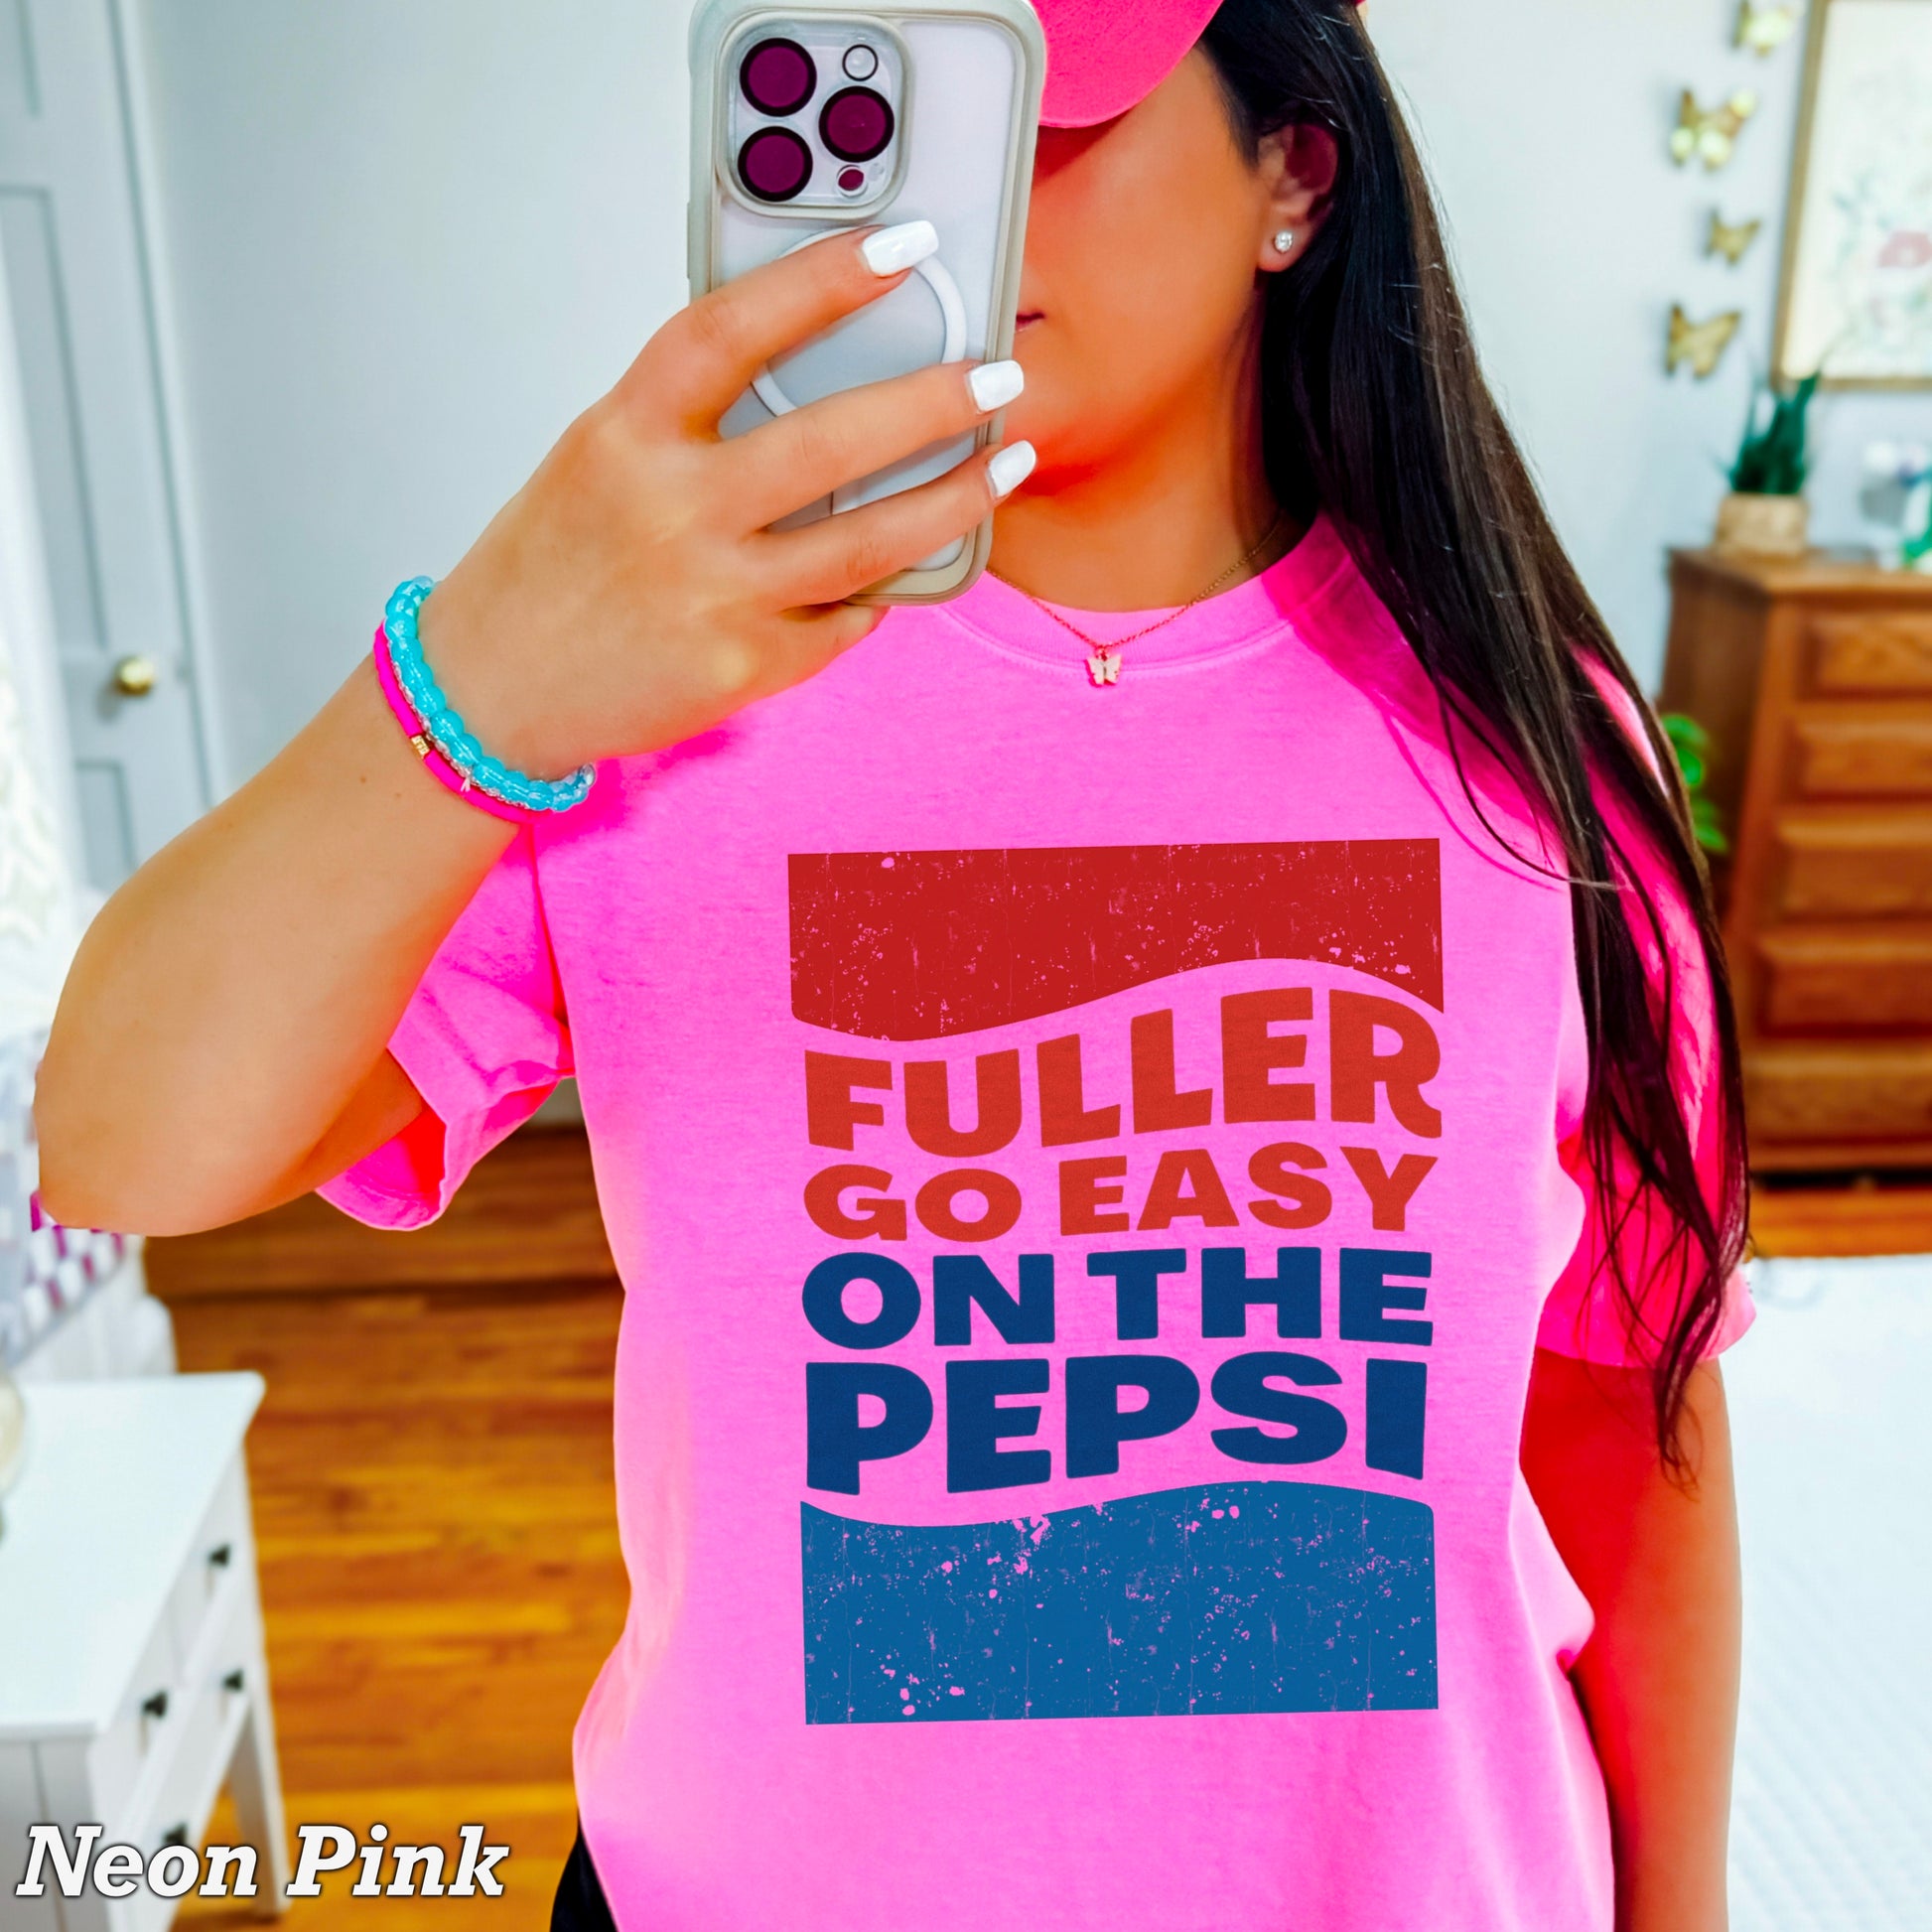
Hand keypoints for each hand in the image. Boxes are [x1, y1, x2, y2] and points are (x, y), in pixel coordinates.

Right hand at [419, 221, 1030, 776]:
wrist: (492, 689)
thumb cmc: (550, 566)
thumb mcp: (599, 459)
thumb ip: (690, 419)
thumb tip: (814, 378)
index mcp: (627, 434)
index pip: (734, 328)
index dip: (823, 278)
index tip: (902, 246)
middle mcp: (671, 510)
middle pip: (832, 440)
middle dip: (935, 400)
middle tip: (998, 375)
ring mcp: (711, 594)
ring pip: (869, 541)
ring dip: (954, 500)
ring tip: (1004, 467)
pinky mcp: (741, 667)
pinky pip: (843, 619)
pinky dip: (876, 592)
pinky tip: (897, 571)